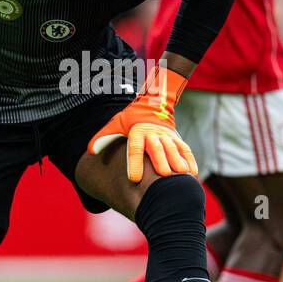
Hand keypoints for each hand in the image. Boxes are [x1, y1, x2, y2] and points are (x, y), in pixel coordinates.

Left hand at [87, 65, 197, 182]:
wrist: (152, 103)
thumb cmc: (131, 118)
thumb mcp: (116, 123)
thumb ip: (103, 137)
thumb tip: (90, 151)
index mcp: (137, 131)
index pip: (135, 148)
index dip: (134, 162)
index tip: (133, 178)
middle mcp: (153, 133)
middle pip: (157, 148)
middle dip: (161, 161)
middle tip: (164, 176)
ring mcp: (167, 136)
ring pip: (173, 148)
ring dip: (178, 161)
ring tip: (182, 175)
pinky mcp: (176, 138)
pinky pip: (185, 149)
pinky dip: (190, 160)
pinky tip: (192, 174)